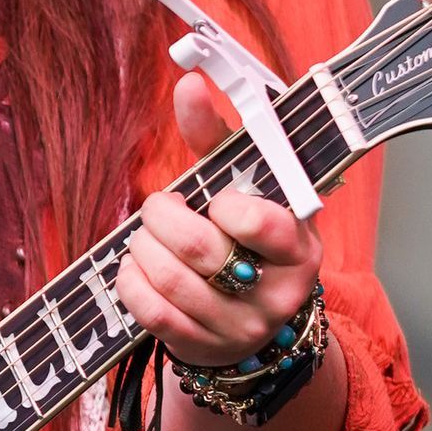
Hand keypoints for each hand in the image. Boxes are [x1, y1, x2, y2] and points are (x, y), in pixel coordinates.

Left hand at [115, 69, 322, 368]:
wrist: (248, 315)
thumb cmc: (244, 234)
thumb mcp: (244, 184)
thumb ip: (217, 135)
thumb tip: (188, 83)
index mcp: (300, 246)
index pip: (259, 222)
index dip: (223, 204)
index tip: (215, 199)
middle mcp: (277, 293)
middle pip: (201, 249)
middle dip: (163, 218)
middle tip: (158, 207)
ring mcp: (240, 327)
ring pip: (171, 281)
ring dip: (142, 247)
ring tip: (145, 236)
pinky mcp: (201, 348)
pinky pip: (153, 312)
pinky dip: (131, 281)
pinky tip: (135, 266)